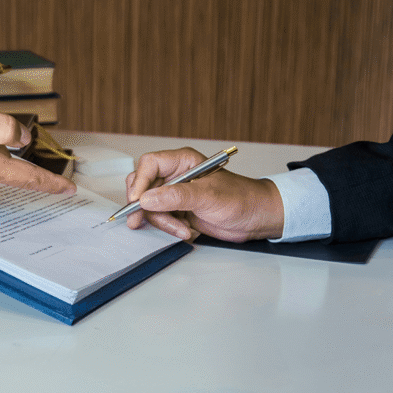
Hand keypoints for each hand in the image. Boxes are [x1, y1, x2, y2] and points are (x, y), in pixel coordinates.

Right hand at [124, 147, 283, 241]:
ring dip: (162, 221)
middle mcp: (176, 175)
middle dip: (143, 205)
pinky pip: (160, 218)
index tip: (137, 201)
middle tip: (139, 220)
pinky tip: (185, 231)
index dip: (139, 181)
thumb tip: (146, 199)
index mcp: (183, 161)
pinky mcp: (178, 210)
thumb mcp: (207, 196)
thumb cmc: (240, 198)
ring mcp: (175, 194)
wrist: (255, 218)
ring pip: (150, 206)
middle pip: (143, 186)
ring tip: (181, 229)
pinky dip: (169, 228)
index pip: (150, 164)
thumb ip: (176, 196)